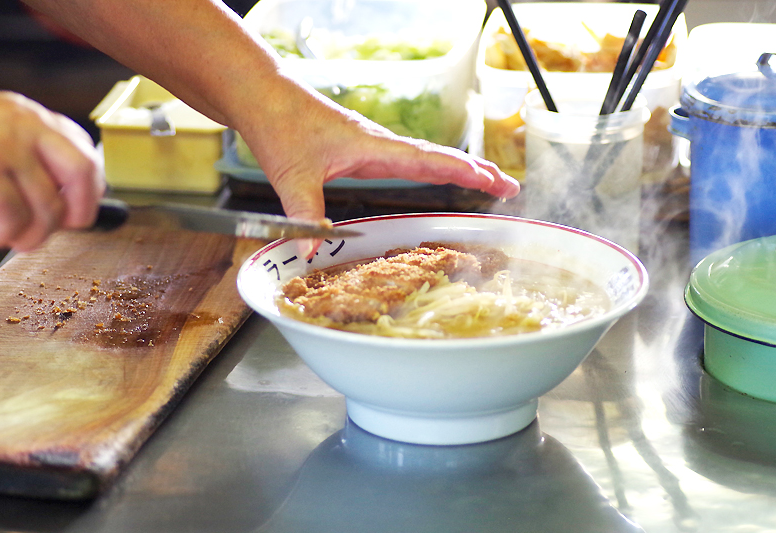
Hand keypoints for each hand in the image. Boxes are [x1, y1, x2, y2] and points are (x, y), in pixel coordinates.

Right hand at [0, 91, 104, 250]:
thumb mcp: (7, 131)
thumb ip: (42, 156)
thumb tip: (79, 202)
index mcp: (37, 121)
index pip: (87, 162)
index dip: (88, 199)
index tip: (77, 219)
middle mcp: (24, 127)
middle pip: (75, 180)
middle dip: (60, 221)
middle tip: (39, 235)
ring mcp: (0, 146)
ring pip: (42, 207)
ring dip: (30, 235)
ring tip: (11, 238)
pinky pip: (8, 213)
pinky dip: (4, 232)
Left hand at [235, 78, 519, 222]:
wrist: (265, 97)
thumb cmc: (281, 127)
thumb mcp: (292, 176)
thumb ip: (306, 215)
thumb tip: (312, 252)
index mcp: (375, 147)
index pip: (430, 161)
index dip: (465, 172)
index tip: (496, 181)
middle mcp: (382, 145)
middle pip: (440, 157)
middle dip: (478, 170)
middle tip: (511, 186)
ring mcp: (375, 145)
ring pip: (428, 156)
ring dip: (460, 167)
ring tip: (489, 180)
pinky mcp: (364, 148)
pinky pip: (410, 159)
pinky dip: (434, 167)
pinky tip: (437, 174)